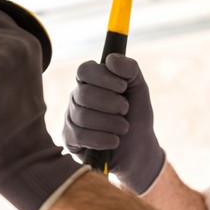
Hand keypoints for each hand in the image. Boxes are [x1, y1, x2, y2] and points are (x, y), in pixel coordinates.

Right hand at [62, 53, 165, 193]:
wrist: (139, 150)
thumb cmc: (136, 116)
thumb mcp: (139, 90)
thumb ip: (130, 69)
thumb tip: (111, 59)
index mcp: (91, 81)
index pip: (85, 70)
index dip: (104, 78)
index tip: (123, 87)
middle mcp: (77, 97)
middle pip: (84, 94)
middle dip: (112, 104)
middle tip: (125, 110)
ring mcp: (71, 118)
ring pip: (83, 116)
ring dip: (111, 123)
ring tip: (123, 127)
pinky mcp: (70, 139)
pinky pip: (80, 136)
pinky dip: (103, 138)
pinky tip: (114, 140)